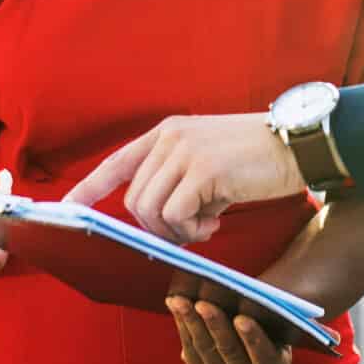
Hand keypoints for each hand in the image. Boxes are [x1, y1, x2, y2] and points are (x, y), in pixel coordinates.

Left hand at [66, 114, 304, 243]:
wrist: (298, 144)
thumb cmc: (257, 158)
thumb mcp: (209, 158)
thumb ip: (179, 177)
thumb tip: (157, 219)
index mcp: (168, 132)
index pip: (116, 162)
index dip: (88, 187)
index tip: (65, 207)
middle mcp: (170, 138)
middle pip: (134, 200)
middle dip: (157, 227)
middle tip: (194, 228)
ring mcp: (185, 152)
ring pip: (151, 212)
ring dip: (177, 232)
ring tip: (207, 224)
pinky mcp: (204, 171)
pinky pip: (176, 217)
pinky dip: (193, 230)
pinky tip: (217, 220)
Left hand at [167, 295, 291, 363]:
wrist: (254, 341)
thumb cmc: (270, 323)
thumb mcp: (276, 323)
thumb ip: (265, 315)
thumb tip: (240, 296)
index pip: (265, 358)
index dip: (253, 339)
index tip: (241, 318)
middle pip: (230, 352)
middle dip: (215, 325)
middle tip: (203, 303)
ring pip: (205, 350)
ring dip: (191, 322)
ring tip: (181, 300)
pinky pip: (190, 350)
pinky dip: (183, 325)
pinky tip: (175, 305)